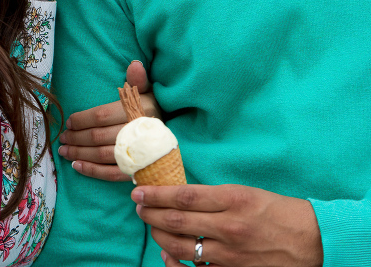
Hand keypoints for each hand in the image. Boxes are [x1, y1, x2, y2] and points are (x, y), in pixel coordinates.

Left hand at [57, 60, 158, 180]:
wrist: (170, 139)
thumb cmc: (153, 111)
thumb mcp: (148, 92)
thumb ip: (138, 80)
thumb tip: (134, 64)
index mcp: (138, 111)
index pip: (102, 116)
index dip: (82, 119)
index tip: (68, 121)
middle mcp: (137, 133)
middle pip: (98, 137)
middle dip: (76, 137)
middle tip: (62, 138)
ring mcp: (138, 154)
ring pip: (102, 155)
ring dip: (79, 154)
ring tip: (63, 151)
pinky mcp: (137, 171)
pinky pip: (111, 174)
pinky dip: (92, 171)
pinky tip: (76, 166)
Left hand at [133, 184, 322, 266]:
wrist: (314, 240)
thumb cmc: (279, 212)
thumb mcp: (246, 193)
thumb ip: (213, 197)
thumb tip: (177, 197)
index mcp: (233, 200)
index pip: (182, 196)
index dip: (155, 194)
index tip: (138, 192)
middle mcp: (230, 226)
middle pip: (176, 221)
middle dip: (150, 213)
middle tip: (139, 208)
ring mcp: (231, 254)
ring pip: (180, 247)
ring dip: (158, 235)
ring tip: (151, 226)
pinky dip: (176, 263)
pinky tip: (167, 253)